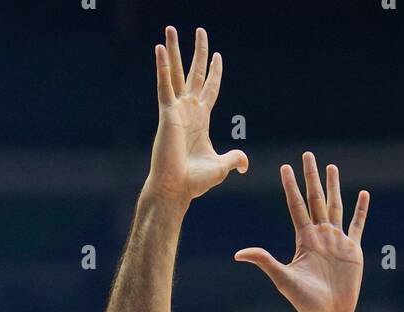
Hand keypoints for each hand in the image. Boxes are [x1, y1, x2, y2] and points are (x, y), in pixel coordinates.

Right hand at [144, 26, 247, 209]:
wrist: (176, 189)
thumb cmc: (194, 182)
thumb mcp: (220, 167)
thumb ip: (233, 159)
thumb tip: (245, 162)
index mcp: (201, 120)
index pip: (210, 89)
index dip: (214, 72)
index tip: (217, 55)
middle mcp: (188, 111)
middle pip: (194, 74)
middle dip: (198, 52)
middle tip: (200, 31)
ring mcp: (176, 110)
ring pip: (176, 73)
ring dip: (174, 50)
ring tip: (171, 29)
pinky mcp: (167, 114)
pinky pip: (164, 86)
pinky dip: (162, 67)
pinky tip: (159, 49)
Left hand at [235, 154, 368, 311]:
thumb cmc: (304, 301)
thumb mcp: (283, 279)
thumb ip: (265, 262)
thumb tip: (239, 254)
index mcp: (304, 239)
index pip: (296, 206)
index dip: (290, 186)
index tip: (285, 167)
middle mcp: (320, 235)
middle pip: (315, 199)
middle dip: (311, 177)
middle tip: (307, 155)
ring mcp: (337, 241)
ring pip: (335, 206)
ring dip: (334, 187)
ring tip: (332, 167)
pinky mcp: (353, 250)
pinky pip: (357, 226)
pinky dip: (361, 210)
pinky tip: (363, 195)